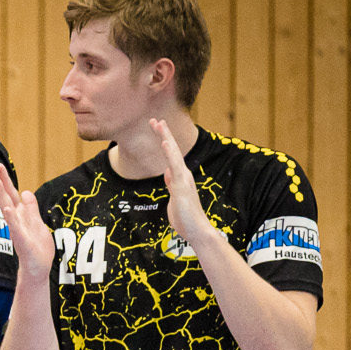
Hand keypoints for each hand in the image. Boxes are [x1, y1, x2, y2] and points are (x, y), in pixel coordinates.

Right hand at [0, 163, 53, 284]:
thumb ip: (31, 209)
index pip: (10, 194)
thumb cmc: (37, 248)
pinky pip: (15, 227)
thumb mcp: (37, 223)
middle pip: (5, 198)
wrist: (37, 268)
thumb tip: (27, 191)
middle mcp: (15, 220)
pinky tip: (7, 209)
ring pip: (7, 209)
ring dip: (1, 196)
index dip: (4, 180)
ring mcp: (17, 230)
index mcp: (20, 215)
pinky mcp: (21, 240)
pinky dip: (11, 218)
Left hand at [151, 118, 213, 246]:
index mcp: (179, 177)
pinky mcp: (182, 185)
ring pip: (173, 154)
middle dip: (163, 134)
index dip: (163, 141)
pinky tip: (164, 143)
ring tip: (158, 124)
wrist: (196, 230)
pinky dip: (169, 153)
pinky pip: (175, 166)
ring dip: (165, 138)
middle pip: (171, 150)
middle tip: (154, 119)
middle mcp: (183, 174)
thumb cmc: (185, 217)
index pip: (169, 155)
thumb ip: (171, 184)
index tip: (156, 128)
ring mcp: (183, 178)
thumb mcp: (174, 197)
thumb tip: (167, 173)